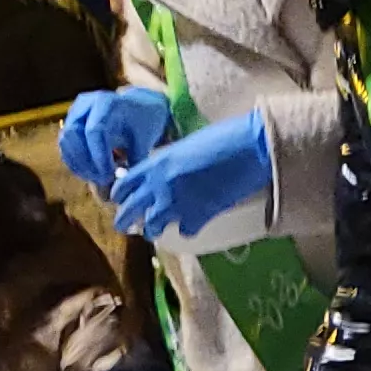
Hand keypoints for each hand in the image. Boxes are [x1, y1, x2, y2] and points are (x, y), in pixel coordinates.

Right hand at [59, 87, 176, 197]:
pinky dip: (75, 163)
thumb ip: (133, 161)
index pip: (94, 131)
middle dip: (87, 162)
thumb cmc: (143, 125)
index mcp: (106, 102)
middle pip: (73, 135)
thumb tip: (121, 187)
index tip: (109, 176)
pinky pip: (65, 147)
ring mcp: (74, 113)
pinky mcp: (69, 123)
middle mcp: (85, 104)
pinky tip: (90, 175)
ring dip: (79, 165)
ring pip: (66, 142)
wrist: (137, 109)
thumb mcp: (143, 140)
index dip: (99, 156)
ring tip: (98, 179)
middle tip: (103, 180)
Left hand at [109, 111, 271, 239]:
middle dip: (124, 221)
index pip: (123, 185)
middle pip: (129, 211)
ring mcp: (177, 204)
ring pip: (151, 227)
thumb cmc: (222, 138)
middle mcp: (159, 186)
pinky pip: (185, 232)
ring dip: (153, 229)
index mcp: (155, 164)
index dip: (120, 196)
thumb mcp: (183, 147)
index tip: (121, 201)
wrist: (250, 147)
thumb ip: (167, 165)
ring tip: (157, 231)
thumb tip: (163, 177)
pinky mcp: (198, 217)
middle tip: (126, 226)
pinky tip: (194, 224)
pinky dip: (188, 230)